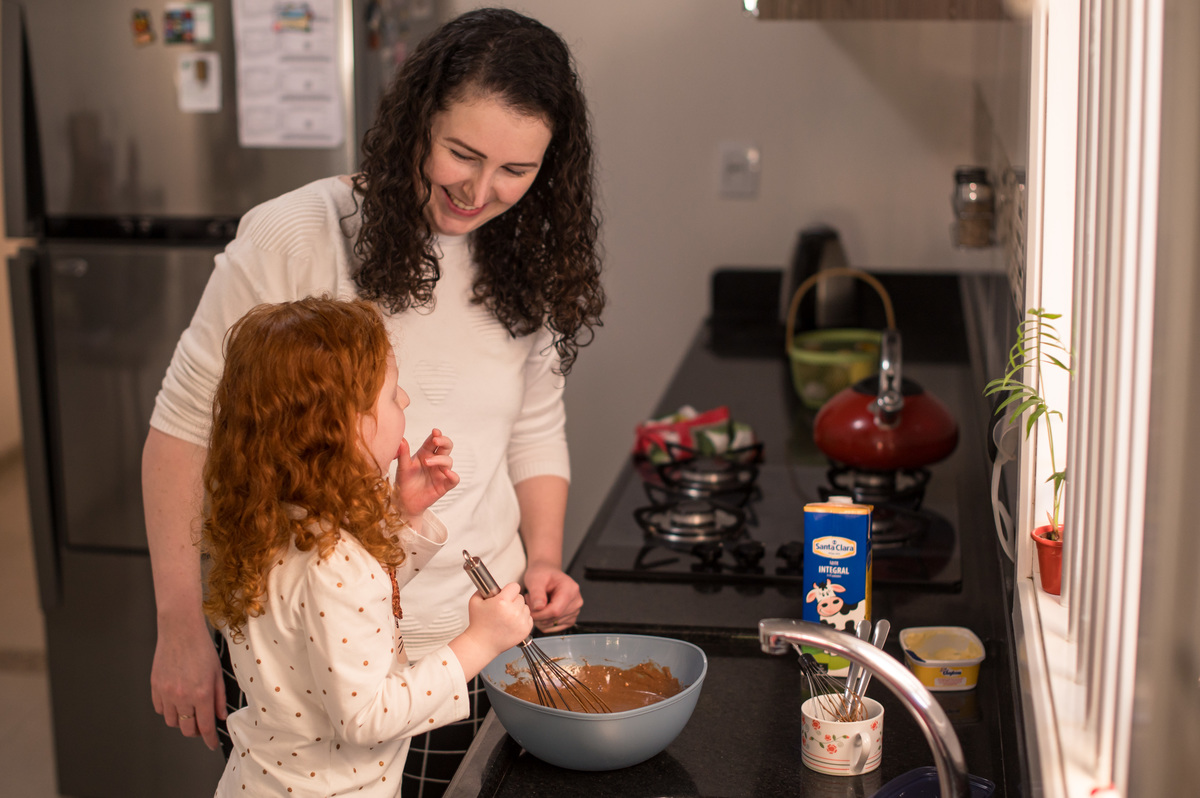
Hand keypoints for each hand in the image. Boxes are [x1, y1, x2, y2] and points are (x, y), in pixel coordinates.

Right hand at [150, 623, 225, 750]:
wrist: (180, 631)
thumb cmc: (201, 648)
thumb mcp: (217, 673)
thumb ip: (219, 697)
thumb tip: (220, 716)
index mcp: (201, 693)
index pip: (205, 726)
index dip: (209, 739)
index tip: (212, 744)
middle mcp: (183, 696)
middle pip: (187, 728)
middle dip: (196, 731)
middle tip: (202, 726)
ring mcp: (166, 693)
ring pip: (172, 721)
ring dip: (182, 721)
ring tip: (189, 711)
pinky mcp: (155, 687)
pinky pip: (160, 709)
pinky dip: (169, 710)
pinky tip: (176, 702)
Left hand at [392, 429, 458, 519]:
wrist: (404, 502)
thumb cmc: (404, 482)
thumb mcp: (402, 467)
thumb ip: (403, 454)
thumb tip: (401, 439)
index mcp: (425, 453)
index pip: (434, 440)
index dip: (437, 435)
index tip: (435, 432)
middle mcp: (435, 461)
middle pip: (447, 446)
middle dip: (444, 441)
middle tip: (436, 440)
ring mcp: (440, 472)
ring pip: (449, 461)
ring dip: (440, 459)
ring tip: (427, 462)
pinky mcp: (444, 485)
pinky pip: (454, 479)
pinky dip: (453, 475)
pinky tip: (447, 473)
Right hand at [449, 582, 532, 678]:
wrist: (481, 644)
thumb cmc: (478, 624)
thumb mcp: (474, 601)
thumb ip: (484, 589)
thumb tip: (491, 584)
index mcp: (502, 602)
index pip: (515, 586)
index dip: (509, 590)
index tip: (505, 594)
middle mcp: (513, 611)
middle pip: (520, 597)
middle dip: (513, 600)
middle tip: (503, 608)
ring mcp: (520, 622)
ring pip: (526, 607)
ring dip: (518, 609)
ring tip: (507, 616)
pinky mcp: (525, 630)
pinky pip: (529, 618)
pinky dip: (523, 619)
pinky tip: (512, 623)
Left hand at [523, 561, 582, 632]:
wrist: (547, 574)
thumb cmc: (542, 574)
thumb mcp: (536, 579)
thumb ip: (537, 593)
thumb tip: (539, 608)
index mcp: (570, 589)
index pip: (556, 610)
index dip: (540, 614)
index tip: (530, 608)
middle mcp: (576, 601)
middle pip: (554, 618)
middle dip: (537, 614)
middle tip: (530, 601)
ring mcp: (575, 611)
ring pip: (552, 625)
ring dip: (539, 618)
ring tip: (535, 603)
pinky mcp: (570, 619)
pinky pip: (553, 628)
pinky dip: (543, 622)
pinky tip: (541, 610)